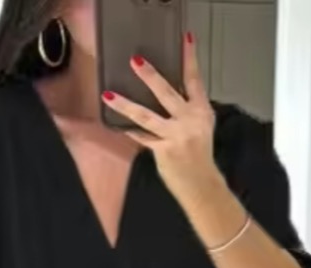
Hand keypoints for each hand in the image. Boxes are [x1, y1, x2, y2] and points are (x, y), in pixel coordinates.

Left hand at [102, 33, 218, 203]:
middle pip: (167, 93)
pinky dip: (128, 129)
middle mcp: (190, 120)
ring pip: (146, 115)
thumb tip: (167, 93)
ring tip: (109, 94)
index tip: (185, 38)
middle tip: (135, 61)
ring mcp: (176, 135)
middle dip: (151, 76)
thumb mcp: (201, 127)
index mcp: (201, 111)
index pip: (194, 80)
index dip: (190, 59)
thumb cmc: (199, 155)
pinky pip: (141, 136)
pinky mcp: (163, 149)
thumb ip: (187, 109)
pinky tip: (115, 123)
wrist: (201, 184)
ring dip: (126, 104)